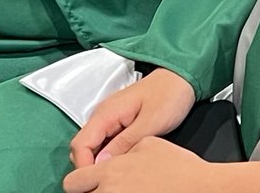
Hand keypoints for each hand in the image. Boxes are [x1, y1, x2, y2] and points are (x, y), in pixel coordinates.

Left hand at [63, 138, 259, 192]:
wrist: (196, 186)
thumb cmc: (177, 166)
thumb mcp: (148, 142)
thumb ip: (125, 148)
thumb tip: (116, 156)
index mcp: (110, 171)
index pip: (73, 181)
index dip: (78, 178)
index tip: (85, 178)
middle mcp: (109, 192)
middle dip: (86, 191)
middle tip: (99, 186)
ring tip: (120, 188)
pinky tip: (131, 192)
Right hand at [70, 69, 196, 169]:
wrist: (180, 78)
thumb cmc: (169, 95)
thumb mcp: (150, 123)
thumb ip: (124, 143)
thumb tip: (101, 164)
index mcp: (107, 112)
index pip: (80, 144)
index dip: (84, 166)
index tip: (96, 180)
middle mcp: (103, 114)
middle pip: (83, 147)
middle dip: (89, 166)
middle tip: (108, 181)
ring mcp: (110, 118)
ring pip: (93, 146)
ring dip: (99, 162)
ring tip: (116, 174)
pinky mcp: (118, 122)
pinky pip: (104, 142)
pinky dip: (108, 155)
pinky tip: (122, 163)